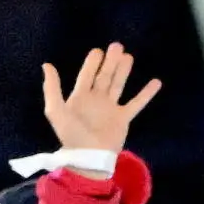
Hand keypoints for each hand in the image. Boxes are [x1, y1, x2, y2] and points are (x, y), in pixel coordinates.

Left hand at [43, 44, 159, 156]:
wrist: (89, 157)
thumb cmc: (72, 134)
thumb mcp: (56, 111)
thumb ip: (52, 89)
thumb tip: (47, 65)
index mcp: (80, 98)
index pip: (86, 76)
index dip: (91, 63)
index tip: (98, 51)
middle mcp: (96, 100)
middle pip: (104, 77)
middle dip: (110, 62)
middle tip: (117, 46)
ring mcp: (110, 109)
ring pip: (118, 85)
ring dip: (123, 71)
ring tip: (129, 57)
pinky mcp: (123, 118)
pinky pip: (136, 103)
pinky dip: (146, 93)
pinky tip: (156, 82)